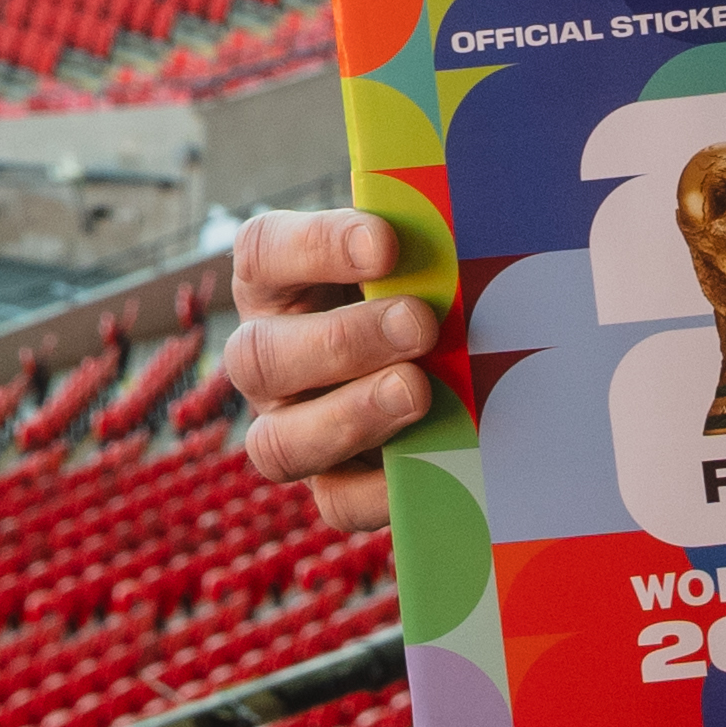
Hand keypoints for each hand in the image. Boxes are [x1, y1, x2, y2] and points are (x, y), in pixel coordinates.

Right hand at [210, 204, 450, 531]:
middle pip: (261, 356)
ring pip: (279, 443)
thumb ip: (428, 236)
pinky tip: (434, 461)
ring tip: (419, 391)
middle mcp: (266, 354)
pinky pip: (337, 502)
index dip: (318, 247)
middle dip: (345, 342)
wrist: (463, 351)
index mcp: (273, 278)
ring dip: (351, 417)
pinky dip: (384, 489)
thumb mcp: (422, 248)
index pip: (265, 252)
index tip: (386, 242)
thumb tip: (463, 224)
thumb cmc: (430, 278)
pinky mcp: (332, 484)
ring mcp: (289, 426)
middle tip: (420, 324)